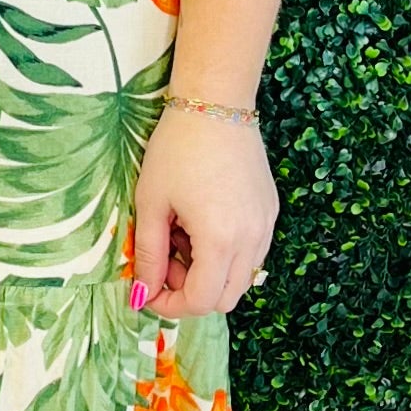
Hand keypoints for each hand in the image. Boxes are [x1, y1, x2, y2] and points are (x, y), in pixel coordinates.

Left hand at [132, 104, 278, 317]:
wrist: (216, 104)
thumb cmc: (176, 149)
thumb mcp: (152, 203)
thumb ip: (148, 255)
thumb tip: (141, 294)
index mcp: (220, 240)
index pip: (201, 301)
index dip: (169, 305)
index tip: (146, 289)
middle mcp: (252, 239)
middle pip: (225, 299)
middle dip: (190, 291)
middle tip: (163, 260)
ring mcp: (265, 226)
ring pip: (240, 278)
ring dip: (208, 273)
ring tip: (181, 235)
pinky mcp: (269, 212)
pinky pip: (250, 253)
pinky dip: (225, 254)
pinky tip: (201, 222)